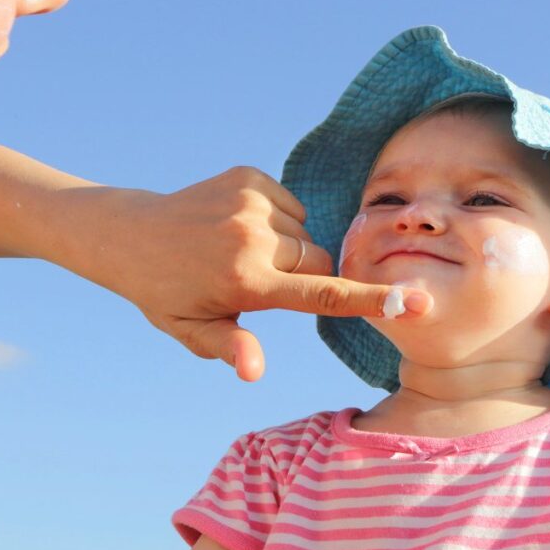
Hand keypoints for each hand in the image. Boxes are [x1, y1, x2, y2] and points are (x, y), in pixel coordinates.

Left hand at [63, 167, 432, 380]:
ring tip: (242, 252)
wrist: (132, 234)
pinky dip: (277, 219)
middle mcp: (253, 238)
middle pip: (320, 261)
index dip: (372, 301)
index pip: (323, 294)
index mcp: (246, 281)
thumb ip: (230, 347)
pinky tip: (240, 227)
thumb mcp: (192, 329)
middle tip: (261, 282)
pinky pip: (291, 204)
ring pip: (306, 232)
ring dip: (289, 247)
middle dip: (305, 275)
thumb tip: (255, 372)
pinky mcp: (248, 177)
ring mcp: (251, 202)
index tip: (416, 302)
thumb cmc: (165, 292)